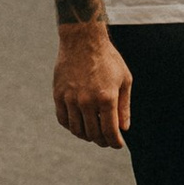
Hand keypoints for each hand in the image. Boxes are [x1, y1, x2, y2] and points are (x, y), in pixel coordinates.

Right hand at [53, 20, 132, 148]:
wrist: (83, 40)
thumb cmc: (108, 59)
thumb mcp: (124, 80)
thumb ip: (124, 107)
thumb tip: (123, 128)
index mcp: (106, 98)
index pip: (110, 131)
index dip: (115, 142)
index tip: (118, 144)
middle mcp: (87, 101)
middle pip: (94, 133)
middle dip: (102, 141)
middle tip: (107, 140)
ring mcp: (70, 99)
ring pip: (77, 130)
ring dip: (87, 136)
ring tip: (93, 134)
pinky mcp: (58, 95)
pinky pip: (63, 119)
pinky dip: (71, 127)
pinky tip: (79, 125)